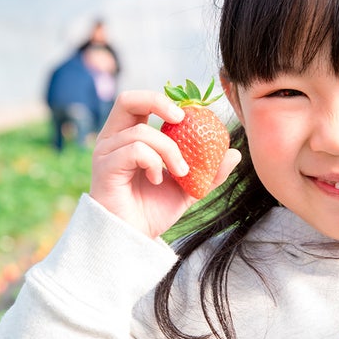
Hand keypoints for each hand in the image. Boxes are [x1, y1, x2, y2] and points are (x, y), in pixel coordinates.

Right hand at [89, 90, 240, 238]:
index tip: (192, 116)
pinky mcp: (104, 167)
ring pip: (142, 132)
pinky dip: (153, 161)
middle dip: (158, 102)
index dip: (167, 101)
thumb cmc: (153, 211)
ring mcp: (106, 152)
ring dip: (169, 150)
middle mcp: (113, 139)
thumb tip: (234, 153)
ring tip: (180, 173)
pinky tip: (157, 179)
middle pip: (129, 99)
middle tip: (183, 118)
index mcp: (128, 137)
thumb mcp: (189, 188)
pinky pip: (134, 150)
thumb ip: (209, 171)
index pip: (142, 103)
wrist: (134, 239)